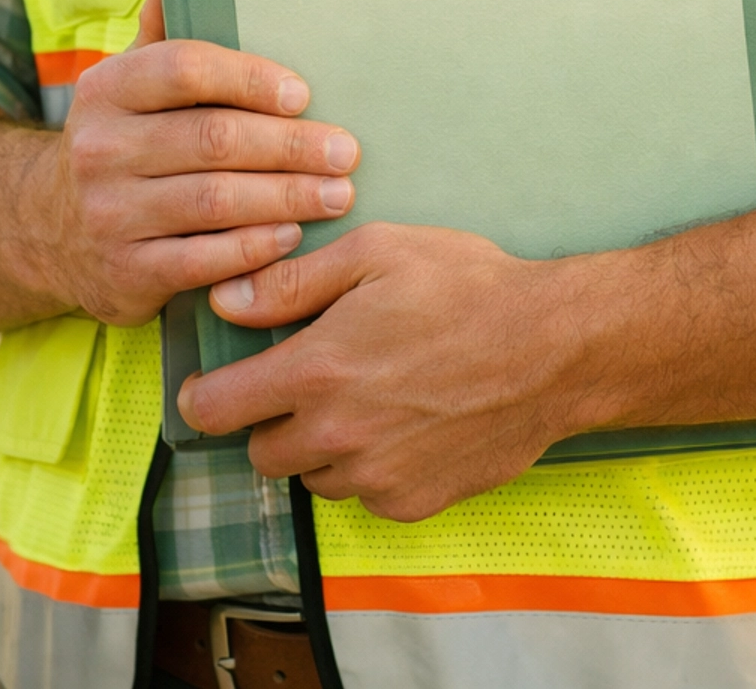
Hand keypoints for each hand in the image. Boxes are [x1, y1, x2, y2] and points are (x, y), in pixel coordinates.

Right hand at [30, 0, 360, 325]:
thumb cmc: (122, 137)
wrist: (48, 228)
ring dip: (287, 197)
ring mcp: (111, 214)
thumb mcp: (129, 79)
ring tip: (337, 194)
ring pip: (216, 202)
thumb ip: (163, 26)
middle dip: (290, 146)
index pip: (185, 70)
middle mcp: (101, 148)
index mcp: (107, 88)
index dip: (249, 79)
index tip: (303, 93)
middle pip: (213, 140)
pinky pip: (205, 261)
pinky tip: (293, 236)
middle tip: (345, 151)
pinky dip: (255, 249)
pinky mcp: (127, 273)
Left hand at [176, 223, 603, 519]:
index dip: (203, 397)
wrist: (551, 350)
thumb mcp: (377, 254)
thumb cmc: (466, 288)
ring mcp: (376, 477)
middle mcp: (338, 435)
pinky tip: (402, 421)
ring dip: (319, 444)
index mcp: (318, 370)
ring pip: (312, 475)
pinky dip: (367, 466)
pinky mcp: (413, 502)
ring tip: (363, 395)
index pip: (219, 409)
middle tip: (306, 379)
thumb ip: (292, 282)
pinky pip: (363, 493)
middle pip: (261, 452)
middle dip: (269, 418)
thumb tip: (223, 301)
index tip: (208, 387)